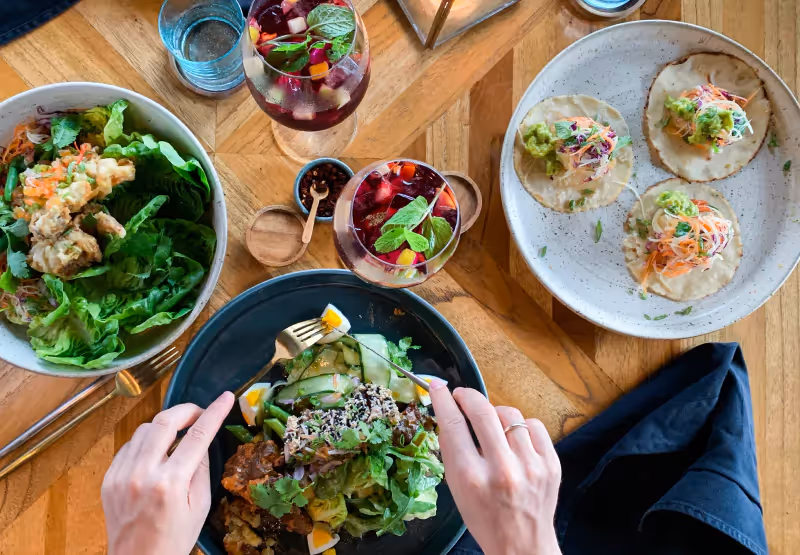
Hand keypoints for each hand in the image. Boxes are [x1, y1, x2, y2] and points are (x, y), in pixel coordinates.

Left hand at [102, 392, 234, 554]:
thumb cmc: (174, 540)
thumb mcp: (200, 506)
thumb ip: (201, 469)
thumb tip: (201, 441)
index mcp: (170, 484)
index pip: (197, 436)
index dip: (214, 413)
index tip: (225, 398)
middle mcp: (143, 474)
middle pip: (165, 421)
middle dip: (186, 410)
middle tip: (198, 413)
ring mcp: (121, 475)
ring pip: (144, 429)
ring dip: (164, 426)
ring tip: (177, 437)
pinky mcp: (109, 479)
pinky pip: (129, 446)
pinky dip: (145, 443)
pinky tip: (155, 454)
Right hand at [430, 382, 561, 554]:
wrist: (523, 546)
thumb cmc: (484, 518)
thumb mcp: (457, 488)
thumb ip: (452, 450)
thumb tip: (448, 410)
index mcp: (472, 478)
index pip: (453, 424)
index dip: (443, 399)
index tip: (438, 388)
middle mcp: (502, 469)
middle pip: (483, 410)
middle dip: (468, 396)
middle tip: (461, 396)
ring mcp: (530, 466)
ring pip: (510, 414)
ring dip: (495, 414)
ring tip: (491, 427)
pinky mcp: (551, 464)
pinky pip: (534, 425)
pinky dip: (521, 426)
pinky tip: (515, 439)